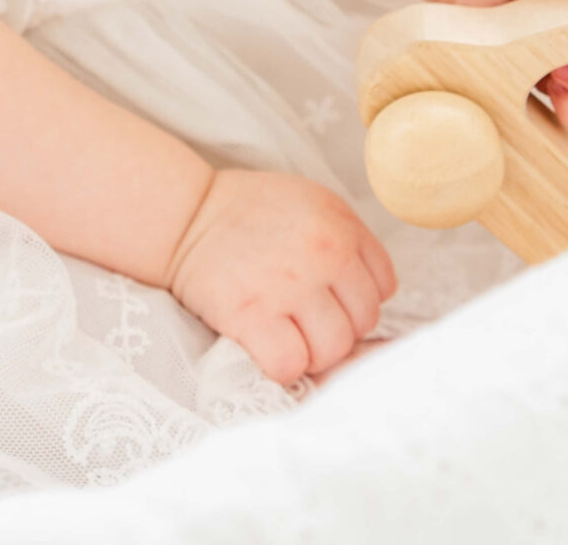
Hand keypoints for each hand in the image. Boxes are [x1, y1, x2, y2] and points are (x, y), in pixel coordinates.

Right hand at [164, 168, 396, 385]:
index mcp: (340, 224)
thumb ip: (349, 238)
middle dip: (336, 326)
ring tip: (286, 332)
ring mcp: (288, 286)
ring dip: (312, 350)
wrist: (184, 215)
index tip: (328, 295)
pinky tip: (266, 346)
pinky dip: (282, 364)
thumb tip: (376, 293)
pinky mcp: (251, 315)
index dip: (355, 297)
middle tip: (303, 316)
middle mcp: (323, 254)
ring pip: (333, 349)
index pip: (383, 287)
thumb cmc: (247, 212)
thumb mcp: (310, 202)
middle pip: (363, 322)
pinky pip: (292, 365)